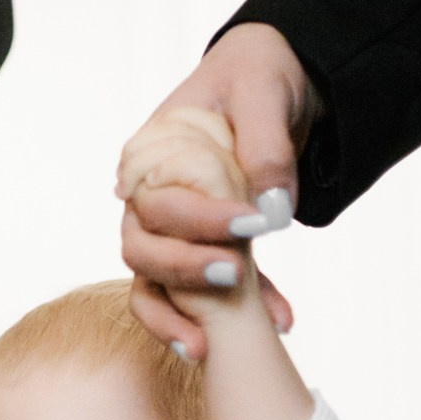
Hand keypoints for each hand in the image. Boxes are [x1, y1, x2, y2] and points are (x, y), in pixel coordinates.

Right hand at [118, 23, 315, 355]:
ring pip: (153, 284)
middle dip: (182, 272)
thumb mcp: (262, 91)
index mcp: (147, 159)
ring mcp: (170, 231)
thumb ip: (264, 147)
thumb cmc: (256, 74)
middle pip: (141, 251)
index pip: (155, 203)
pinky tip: (279, 322)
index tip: (250, 225)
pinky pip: (203, 292)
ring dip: (180, 315)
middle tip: (234, 277)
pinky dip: (233, 315)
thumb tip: (273, 210)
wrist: (276, 78)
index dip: (195, 221)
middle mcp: (147, 201)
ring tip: (211, 345)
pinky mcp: (203, 249)